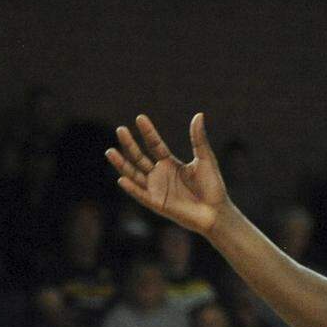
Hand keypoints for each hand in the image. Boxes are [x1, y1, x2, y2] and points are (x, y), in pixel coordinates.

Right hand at [106, 112, 228, 236]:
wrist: (216, 211)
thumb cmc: (213, 186)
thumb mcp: (205, 159)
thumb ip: (198, 139)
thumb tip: (199, 115)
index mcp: (170, 163)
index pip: (155, 145)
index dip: (148, 132)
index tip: (140, 118)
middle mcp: (160, 175)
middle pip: (140, 157)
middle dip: (130, 144)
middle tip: (120, 130)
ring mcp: (157, 189)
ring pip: (134, 174)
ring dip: (122, 164)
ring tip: (110, 151)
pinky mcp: (157, 203)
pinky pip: (141, 195)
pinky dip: (131, 188)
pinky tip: (122, 178)